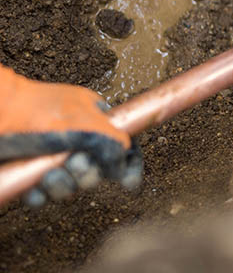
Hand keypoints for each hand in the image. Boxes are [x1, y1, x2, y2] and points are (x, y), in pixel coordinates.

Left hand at [0, 66, 142, 206]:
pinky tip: (36, 187)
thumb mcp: (85, 122)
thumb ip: (113, 141)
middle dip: (85, 174)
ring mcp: (52, 156)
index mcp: (94, 121)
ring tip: (50, 175)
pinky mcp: (32, 172)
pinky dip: (41, 195)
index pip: (120, 145)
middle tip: (74, 164)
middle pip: (96, 171)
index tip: (127, 181)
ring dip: (62, 186)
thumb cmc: (34, 110)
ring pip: (70, 186)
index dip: (125, 164)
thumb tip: (124, 164)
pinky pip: (45, 195)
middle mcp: (75, 139)